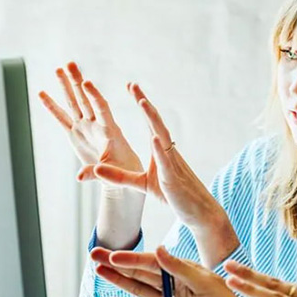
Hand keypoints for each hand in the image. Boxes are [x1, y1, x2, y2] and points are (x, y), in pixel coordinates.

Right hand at [38, 62, 143, 185]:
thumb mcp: (113, 173)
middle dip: (77, 82)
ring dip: (66, 87)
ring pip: (74, 104)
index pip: (102, 109)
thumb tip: (79, 178)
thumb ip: (96, 173)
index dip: (94, 96)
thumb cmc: (124, 171)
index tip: (87, 82)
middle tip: (70, 64)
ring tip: (58, 69)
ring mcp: (85, 127)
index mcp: (110, 130)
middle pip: (85, 99)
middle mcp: (96, 124)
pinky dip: (52, 107)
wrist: (122, 173)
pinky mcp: (76, 134)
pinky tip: (42, 93)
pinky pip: (61, 118)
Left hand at [91, 83, 224, 229]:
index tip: (132, 87)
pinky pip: (166, 161)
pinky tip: (154, 137)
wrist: (198, 212)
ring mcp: (172, 163)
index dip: (141, 104)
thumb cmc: (173, 196)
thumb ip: (120, 177)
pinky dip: (159, 149)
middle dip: (144, 103)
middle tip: (133, 85)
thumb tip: (97, 168)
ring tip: (142, 102)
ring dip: (152, 119)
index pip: (150, 123)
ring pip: (162, 136)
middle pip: (155, 122)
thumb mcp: (142, 184)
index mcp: (161, 151)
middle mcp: (168, 151)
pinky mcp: (172, 178)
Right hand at [91, 246, 257, 296]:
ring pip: (139, 290)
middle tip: (94, 254)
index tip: (114, 255)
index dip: (132, 259)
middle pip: (141, 273)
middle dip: (118, 264)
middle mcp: (174, 285)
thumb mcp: (205, 284)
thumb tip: (158, 249)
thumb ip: (179, 268)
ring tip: (98, 272)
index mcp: (184, 271)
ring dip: (119, 281)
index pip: (153, 262)